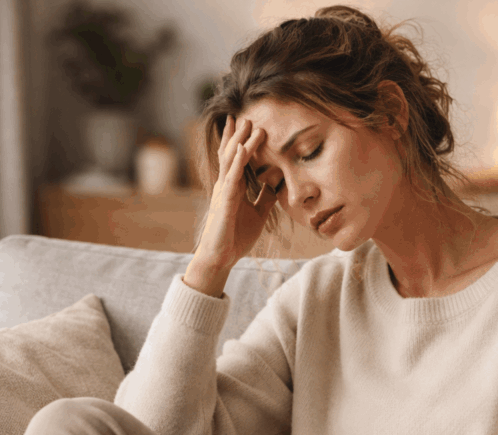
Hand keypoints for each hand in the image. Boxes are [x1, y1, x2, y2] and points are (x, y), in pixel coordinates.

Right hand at [192, 114, 277, 270]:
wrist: (222, 257)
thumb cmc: (236, 237)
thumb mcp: (258, 214)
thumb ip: (265, 198)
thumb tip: (276, 184)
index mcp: (231, 188)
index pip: (234, 159)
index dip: (237, 141)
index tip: (242, 123)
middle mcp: (225, 186)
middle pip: (230, 154)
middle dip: (237, 135)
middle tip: (244, 115)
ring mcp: (223, 192)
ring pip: (231, 161)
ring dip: (239, 141)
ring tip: (247, 123)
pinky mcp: (225, 202)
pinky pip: (231, 177)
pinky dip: (237, 162)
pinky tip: (242, 148)